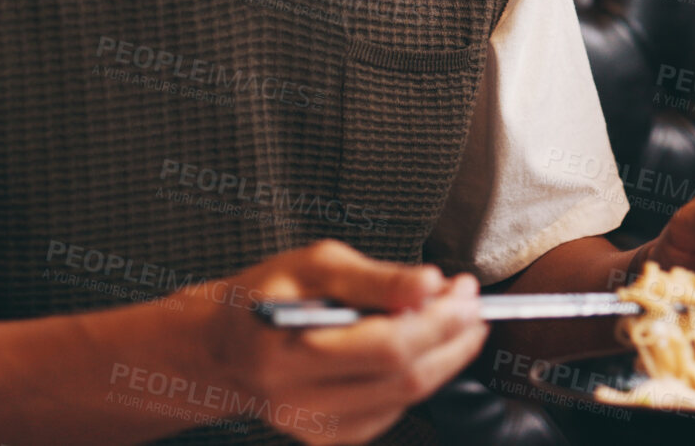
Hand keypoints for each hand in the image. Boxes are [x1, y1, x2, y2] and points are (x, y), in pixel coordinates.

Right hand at [176, 240, 486, 443]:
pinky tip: (424, 347)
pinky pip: (394, 409)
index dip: (438, 319)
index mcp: (288, 353)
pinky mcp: (330, 437)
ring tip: (456, 319)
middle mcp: (299, 401)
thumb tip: (430, 283)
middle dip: (452, 338)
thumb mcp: (314, 265)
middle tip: (472, 303)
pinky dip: (419, 376)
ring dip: (445, 356)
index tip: (464, 288)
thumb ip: (374, 277)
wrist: (221, 347)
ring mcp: (315, 427)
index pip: (387, 347)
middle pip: (404, 378)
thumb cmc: (264, 297)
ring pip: (406, 398)